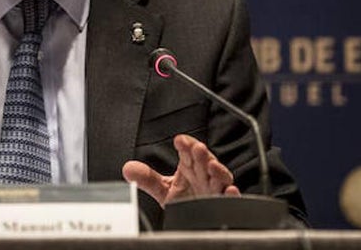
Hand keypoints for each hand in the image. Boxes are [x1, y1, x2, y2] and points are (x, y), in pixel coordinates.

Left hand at [122, 134, 240, 206]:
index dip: (185, 146)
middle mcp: (205, 176)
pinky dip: (232, 195)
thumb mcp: (164, 190)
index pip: (188, 153)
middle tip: (197, 148)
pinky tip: (230, 190)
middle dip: (202, 155)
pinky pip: (231, 199)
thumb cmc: (186, 200)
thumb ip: (148, 179)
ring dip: (218, 171)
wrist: (198, 221)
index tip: (179, 140)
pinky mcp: (223, 204)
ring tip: (213, 166)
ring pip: (220, 178)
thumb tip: (128, 169)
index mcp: (191, 168)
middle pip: (205, 162)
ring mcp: (215, 190)